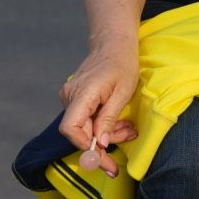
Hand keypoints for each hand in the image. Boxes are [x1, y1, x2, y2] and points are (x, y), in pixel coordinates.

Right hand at [58, 38, 139, 176]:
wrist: (114, 44)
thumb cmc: (122, 63)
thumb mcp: (123, 93)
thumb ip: (109, 119)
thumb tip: (100, 144)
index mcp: (82, 93)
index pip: (70, 128)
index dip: (84, 145)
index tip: (102, 154)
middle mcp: (70, 96)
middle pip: (79, 131)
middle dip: (103, 142)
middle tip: (127, 140)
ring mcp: (71, 97)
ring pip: (84, 127)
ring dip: (106, 133)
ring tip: (128, 129)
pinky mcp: (76, 98)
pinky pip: (86, 118)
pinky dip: (102, 124)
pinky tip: (118, 122)